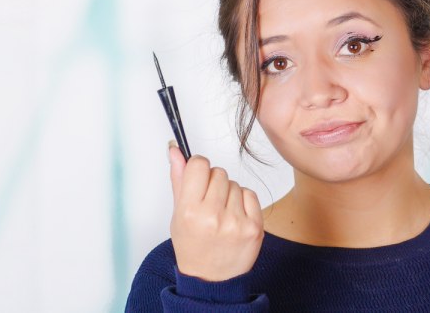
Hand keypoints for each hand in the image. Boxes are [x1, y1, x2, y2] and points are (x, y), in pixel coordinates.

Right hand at [168, 142, 263, 281]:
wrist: (211, 279)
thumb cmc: (192, 245)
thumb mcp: (178, 214)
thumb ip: (179, 179)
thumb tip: (175, 149)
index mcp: (190, 211)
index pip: (200, 165)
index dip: (199, 169)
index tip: (198, 179)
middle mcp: (213, 216)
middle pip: (219, 172)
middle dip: (213, 183)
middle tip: (209, 204)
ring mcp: (236, 222)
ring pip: (234, 183)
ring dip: (228, 194)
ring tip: (221, 214)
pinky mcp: (255, 227)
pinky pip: (250, 194)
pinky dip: (243, 202)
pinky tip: (234, 217)